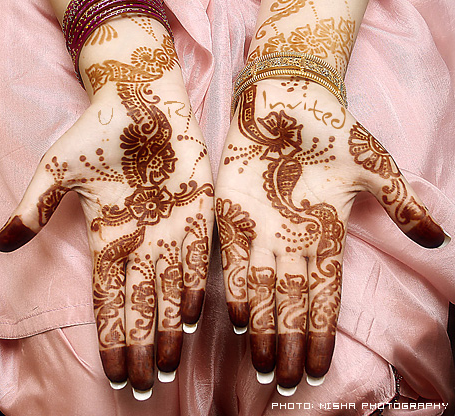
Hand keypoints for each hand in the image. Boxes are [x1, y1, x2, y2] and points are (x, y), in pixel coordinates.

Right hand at [0, 31, 213, 395]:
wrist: (139, 98)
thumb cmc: (98, 132)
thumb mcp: (59, 171)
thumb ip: (33, 209)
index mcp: (109, 237)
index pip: (108, 300)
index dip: (110, 336)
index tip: (113, 372)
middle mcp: (142, 241)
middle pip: (141, 305)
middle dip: (142, 346)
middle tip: (144, 387)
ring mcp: (171, 229)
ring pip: (170, 290)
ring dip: (169, 328)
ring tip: (169, 367)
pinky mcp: (198, 212)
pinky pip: (198, 257)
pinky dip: (194, 287)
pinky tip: (192, 319)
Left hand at [215, 77, 447, 391]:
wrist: (290, 97)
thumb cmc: (333, 130)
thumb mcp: (374, 168)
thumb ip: (403, 205)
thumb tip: (441, 241)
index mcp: (325, 234)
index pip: (324, 296)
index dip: (321, 333)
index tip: (317, 368)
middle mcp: (292, 240)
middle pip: (291, 303)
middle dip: (288, 343)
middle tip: (283, 384)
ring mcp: (262, 229)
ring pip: (262, 290)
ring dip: (262, 328)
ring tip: (262, 366)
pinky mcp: (233, 214)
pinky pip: (234, 259)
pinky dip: (236, 289)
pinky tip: (236, 321)